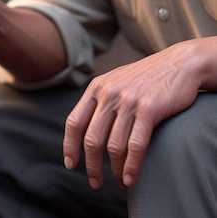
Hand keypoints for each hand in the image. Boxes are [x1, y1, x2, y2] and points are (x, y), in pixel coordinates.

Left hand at [63, 40, 204, 188]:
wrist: (178, 64)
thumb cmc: (145, 78)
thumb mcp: (115, 82)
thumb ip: (100, 101)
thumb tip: (85, 130)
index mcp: (96, 88)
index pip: (74, 121)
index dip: (69, 146)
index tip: (71, 164)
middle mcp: (108, 93)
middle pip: (91, 138)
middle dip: (91, 165)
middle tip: (95, 183)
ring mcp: (128, 101)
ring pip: (113, 145)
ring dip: (114, 170)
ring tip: (118, 181)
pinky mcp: (149, 109)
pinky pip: (135, 145)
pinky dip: (131, 166)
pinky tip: (130, 178)